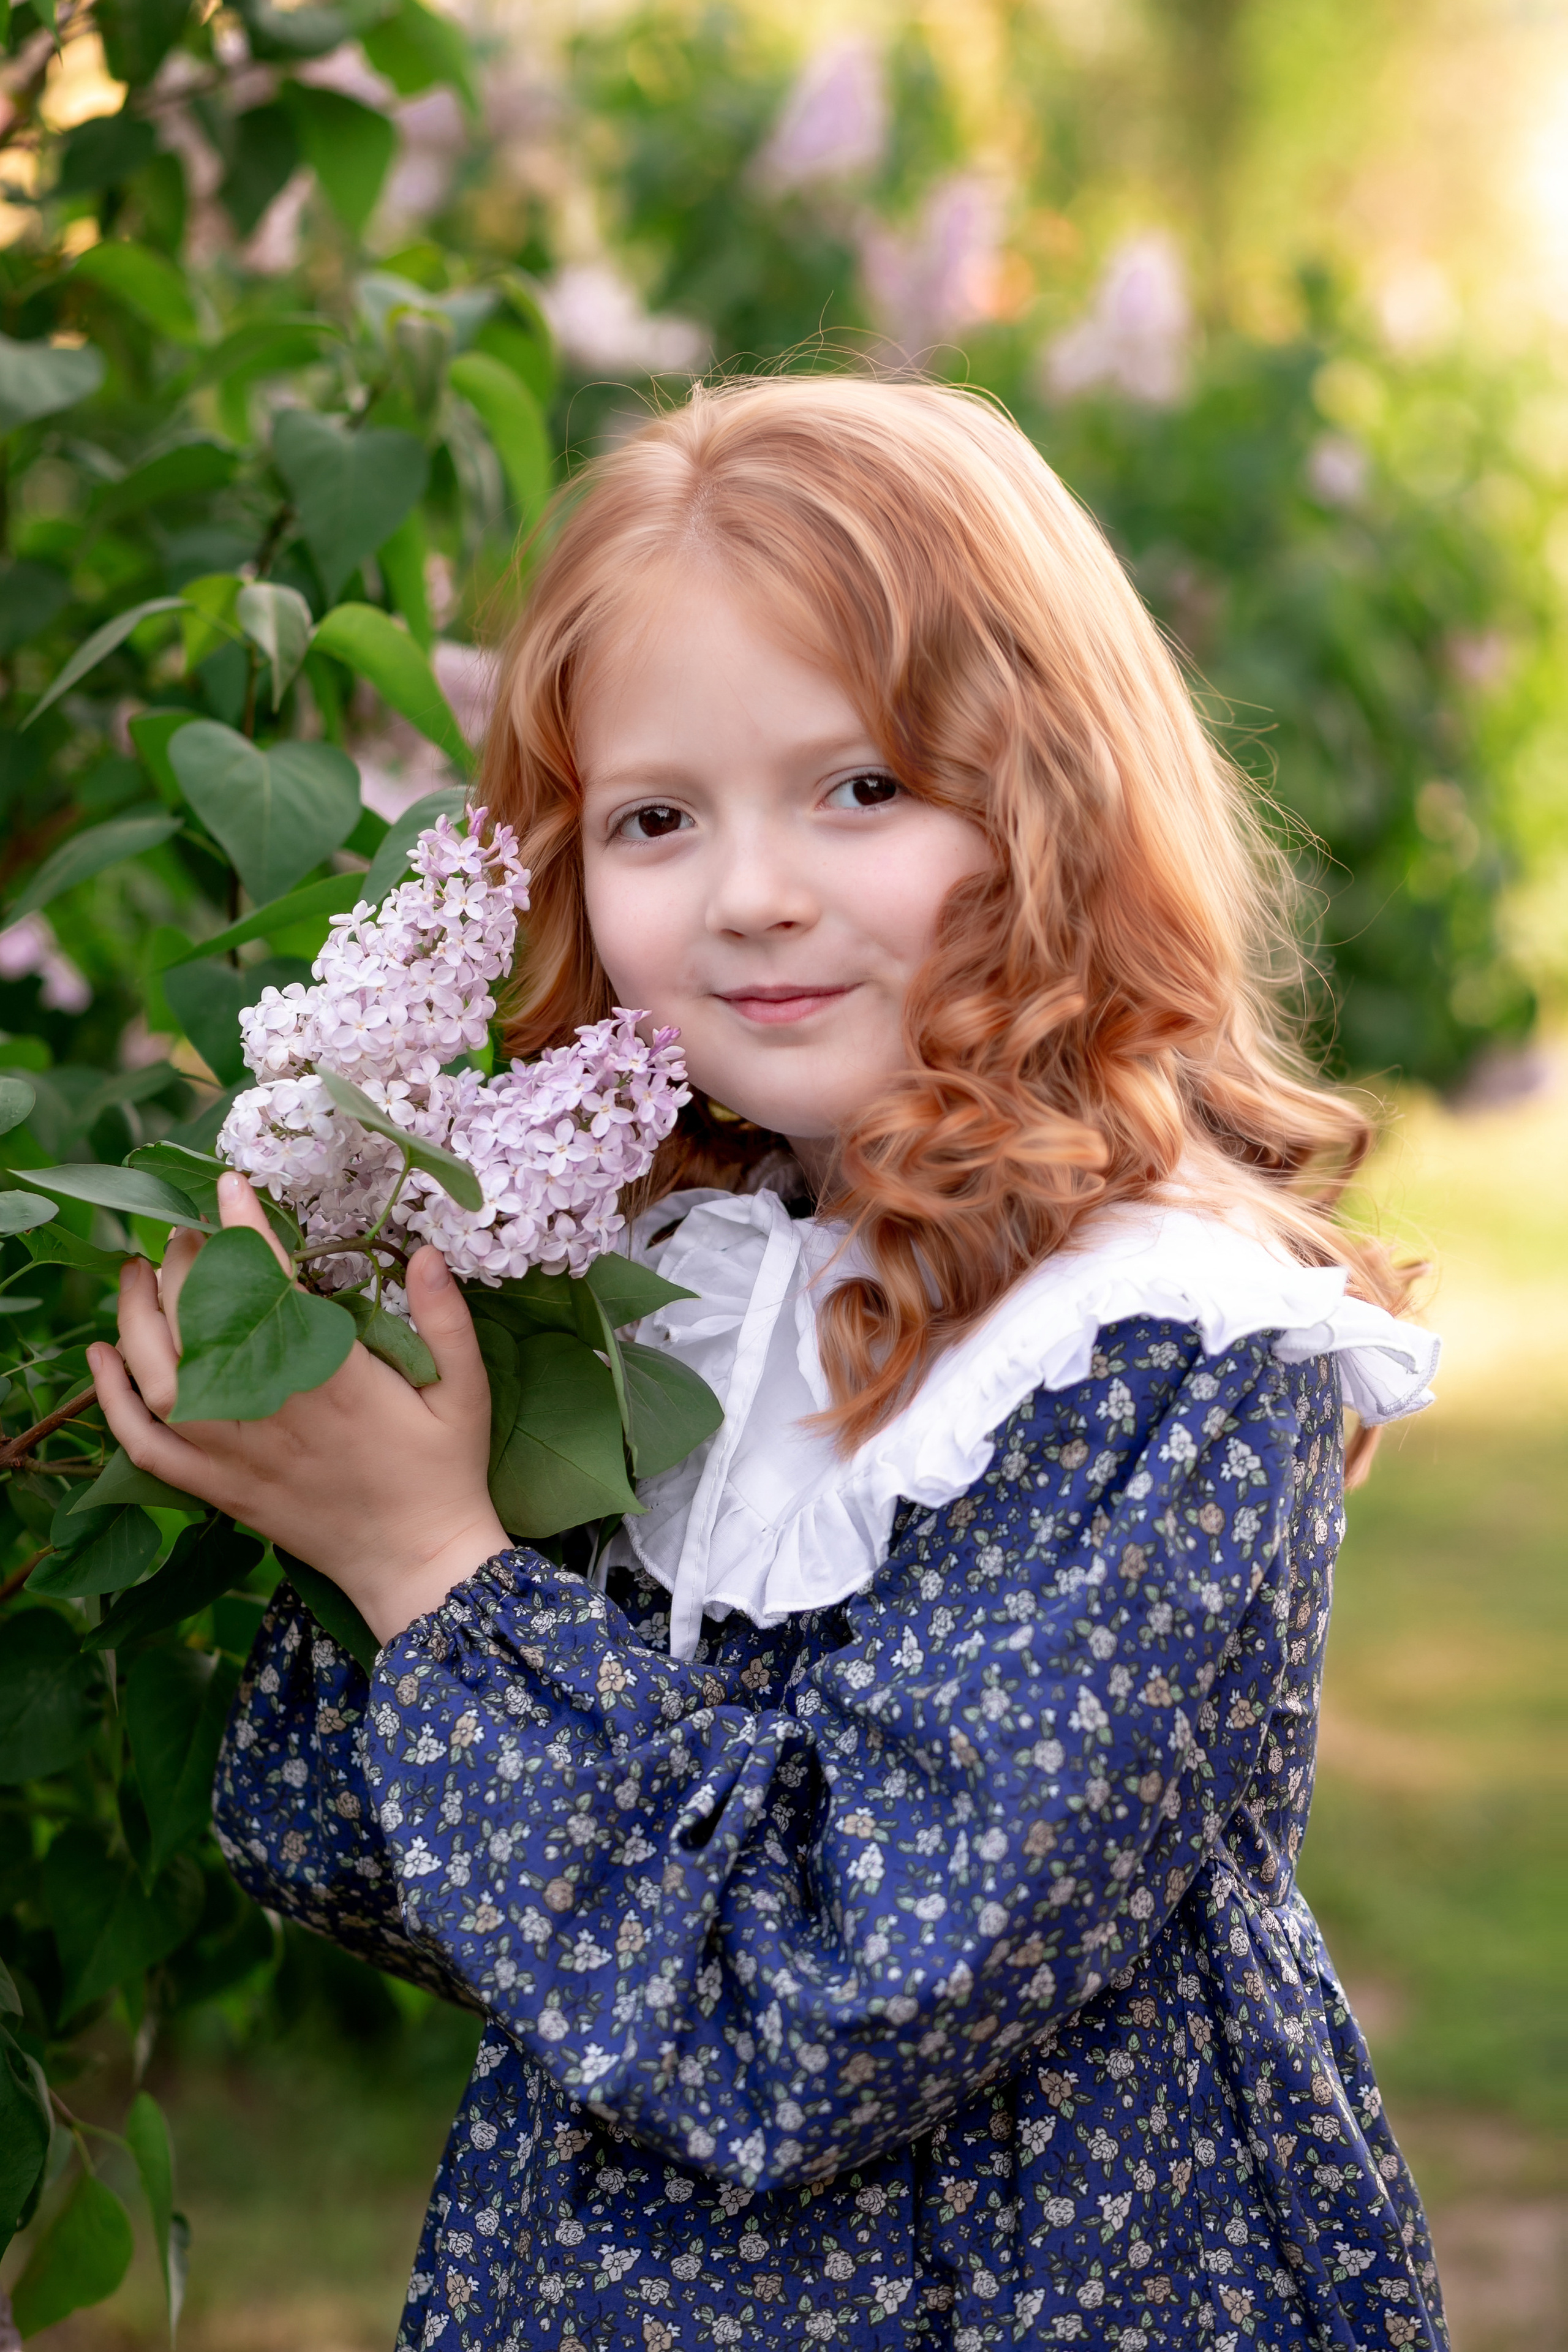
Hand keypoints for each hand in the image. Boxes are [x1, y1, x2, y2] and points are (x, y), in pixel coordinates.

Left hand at [88, 1172, 509, 1646]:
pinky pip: (145, 1444)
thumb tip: (428, 1251)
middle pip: (199, 1319)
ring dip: (135, 1315)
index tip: (229, 1187)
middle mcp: (269, 1408)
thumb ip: (447, 1319)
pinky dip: (111, 1400)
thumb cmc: (444, 1472)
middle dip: (184, 1263)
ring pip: (157, 1373)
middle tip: (187, 1234)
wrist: (417, 1563)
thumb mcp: (466, 1390)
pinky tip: (101, 1358)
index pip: (269, 1283)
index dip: (243, 1228)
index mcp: (330, 1375)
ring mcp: (234, 1452)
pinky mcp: (218, 1488)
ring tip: (136, 1272)